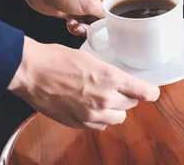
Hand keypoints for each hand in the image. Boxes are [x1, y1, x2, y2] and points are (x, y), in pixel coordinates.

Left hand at [4, 0, 120, 28]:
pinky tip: (70, 23)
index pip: (124, 3)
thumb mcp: (90, 3)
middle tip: (92, 27)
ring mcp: (88, 6)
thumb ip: (105, 17)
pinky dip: (77, 28)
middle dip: (100, 26)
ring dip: (86, 29)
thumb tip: (114, 27)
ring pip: (95, 25)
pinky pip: (83, 26)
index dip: (123, 16)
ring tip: (78, 25)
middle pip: (110, 18)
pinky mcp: (77, 13)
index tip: (119, 26)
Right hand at [8, 38, 159, 129]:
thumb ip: (109, 73)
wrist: (31, 72)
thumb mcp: (91, 58)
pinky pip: (98, 125)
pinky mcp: (78, 123)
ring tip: (102, 97)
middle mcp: (104, 99)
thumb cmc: (57, 59)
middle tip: (117, 88)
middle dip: (127, 96)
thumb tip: (120, 80)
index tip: (151, 92)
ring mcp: (91, 114)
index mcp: (110, 78)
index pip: (143, 91)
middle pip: (131, 105)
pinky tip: (88, 105)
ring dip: (114, 109)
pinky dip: (98, 118)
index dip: (149, 92)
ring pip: (117, 118)